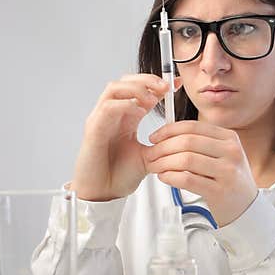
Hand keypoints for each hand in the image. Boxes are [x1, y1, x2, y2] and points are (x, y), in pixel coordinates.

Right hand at [71, 74, 178, 201]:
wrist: (103, 194)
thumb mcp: (148, 155)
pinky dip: (125, 105)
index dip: (157, 83)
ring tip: (152, 100)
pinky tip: (139, 112)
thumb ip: (160, 141)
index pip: (139, 90)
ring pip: (114, 88)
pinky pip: (107, 107)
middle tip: (165, 87)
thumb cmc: (119, 176)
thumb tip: (181, 132)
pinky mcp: (93, 129)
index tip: (177, 83)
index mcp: (125, 118)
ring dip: (135, 89)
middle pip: (125, 81)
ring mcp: (100, 119)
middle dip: (146, 80)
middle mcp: (111, 115)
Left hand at [144, 120, 258, 227]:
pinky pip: (187, 179)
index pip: (192, 127)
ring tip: (155, 167)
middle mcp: (231, 152)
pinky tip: (164, 178)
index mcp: (229, 138)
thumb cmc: (229, 180)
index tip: (155, 137)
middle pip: (187, 142)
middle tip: (151, 154)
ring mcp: (227, 171)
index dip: (168, 130)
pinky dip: (171, 177)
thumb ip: (201, 143)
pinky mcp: (220, 191)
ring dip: (164, 163)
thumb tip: (166, 136)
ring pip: (186, 160)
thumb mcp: (223, 154)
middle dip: (162, 147)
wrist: (246, 207)